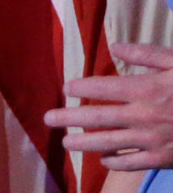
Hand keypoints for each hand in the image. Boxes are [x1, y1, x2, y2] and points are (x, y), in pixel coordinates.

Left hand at [45, 42, 172, 170]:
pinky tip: (104, 159)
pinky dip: (116, 162)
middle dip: (68, 118)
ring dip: (84, 143)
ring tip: (66, 143)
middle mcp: (144, 115)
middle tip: (48, 120)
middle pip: (96, 117)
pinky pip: (133, 162)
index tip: (65, 89)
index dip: (80, 88)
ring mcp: (153, 140)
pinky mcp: (165, 158)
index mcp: (145, 88)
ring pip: (109, 143)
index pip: (101, 87)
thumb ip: (145, 54)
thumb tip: (114, 47)